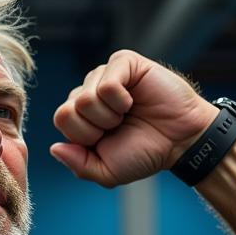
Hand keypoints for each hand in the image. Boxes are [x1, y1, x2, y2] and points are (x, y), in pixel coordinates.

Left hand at [51, 50, 217, 187]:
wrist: (180, 141)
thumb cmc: (144, 153)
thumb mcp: (106, 171)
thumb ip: (79, 165)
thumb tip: (54, 148)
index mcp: (80, 116)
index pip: (61, 120)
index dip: (84, 137)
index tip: (106, 140)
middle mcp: (88, 92)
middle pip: (66, 111)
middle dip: (94, 129)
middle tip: (118, 127)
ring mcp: (104, 75)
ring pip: (85, 99)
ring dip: (109, 116)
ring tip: (127, 114)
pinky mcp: (123, 63)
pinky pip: (106, 84)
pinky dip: (121, 101)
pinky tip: (133, 101)